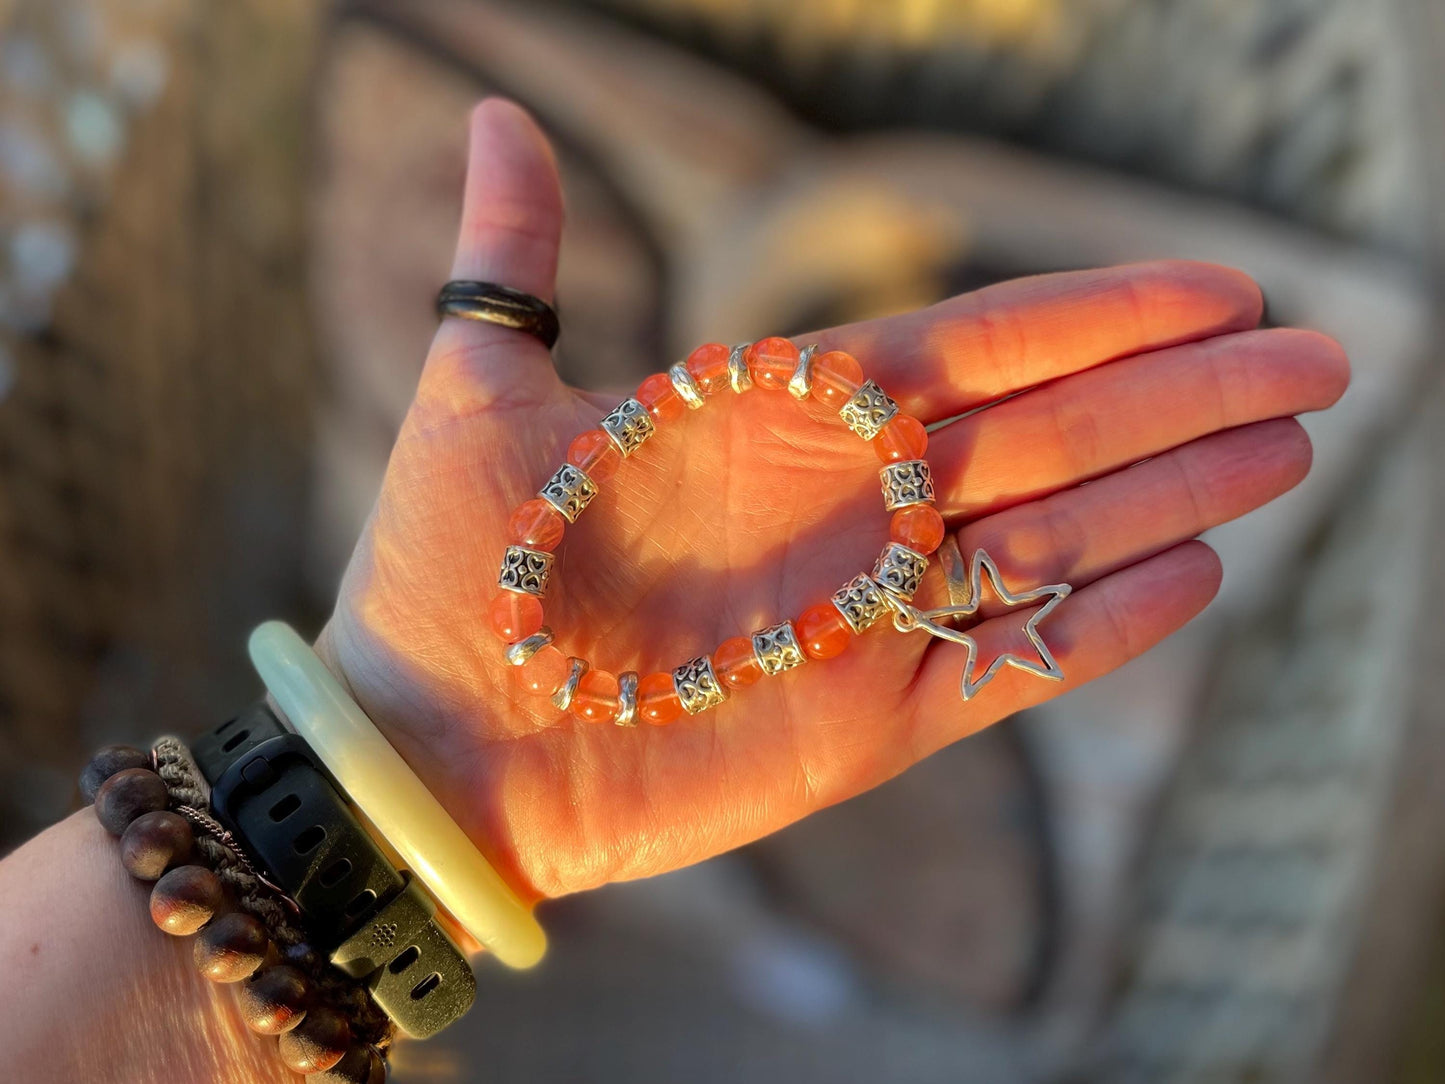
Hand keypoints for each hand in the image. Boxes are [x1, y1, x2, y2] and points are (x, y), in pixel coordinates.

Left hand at [319, 100, 1347, 901]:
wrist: (433, 750)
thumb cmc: (446, 573)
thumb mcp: (479, 390)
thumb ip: (514, 260)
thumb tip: (493, 109)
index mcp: (786, 416)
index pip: (979, 345)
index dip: (1098, 312)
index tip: (1212, 283)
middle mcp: (852, 506)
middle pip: (1054, 433)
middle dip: (1187, 393)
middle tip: (1321, 355)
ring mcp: (872, 615)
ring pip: (1058, 539)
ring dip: (1175, 491)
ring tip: (1289, 447)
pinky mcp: (872, 723)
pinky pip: (1013, 664)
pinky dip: (1104, 626)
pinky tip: (1197, 574)